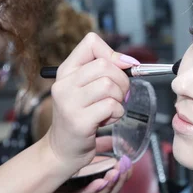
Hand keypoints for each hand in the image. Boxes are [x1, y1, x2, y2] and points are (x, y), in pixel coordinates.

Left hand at [32, 152, 133, 192]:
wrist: (29, 182)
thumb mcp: (81, 156)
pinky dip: (93, 190)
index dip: (124, 173)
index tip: (129, 162)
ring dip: (111, 183)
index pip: (114, 181)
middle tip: (125, 167)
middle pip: (112, 190)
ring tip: (115, 172)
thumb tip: (114, 139)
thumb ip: (98, 149)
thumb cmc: (53, 170)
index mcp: (93, 182)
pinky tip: (100, 182)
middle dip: (121, 178)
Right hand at [44, 32, 138, 175]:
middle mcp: (64, 84)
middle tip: (120, 95)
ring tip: (111, 109)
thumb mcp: (85, 88)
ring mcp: (69, 103)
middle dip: (122, 80)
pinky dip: (117, 113)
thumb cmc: (80, 116)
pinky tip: (107, 120)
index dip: (114, 53)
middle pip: (105, 65)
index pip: (91, 43)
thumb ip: (103, 71)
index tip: (124, 68)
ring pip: (109, 85)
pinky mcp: (79, 121)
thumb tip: (130, 62)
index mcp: (66, 71)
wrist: (62, 150)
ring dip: (120, 99)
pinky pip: (111, 106)